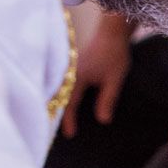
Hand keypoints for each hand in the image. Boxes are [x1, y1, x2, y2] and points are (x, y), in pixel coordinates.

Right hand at [61, 14, 131, 138]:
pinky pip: (58, 83)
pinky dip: (57, 95)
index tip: (70, 135)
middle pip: (56, 97)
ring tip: (52, 121)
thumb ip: (107, 99)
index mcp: (77, 77)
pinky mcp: (67, 66)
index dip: (68, 120)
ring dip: (54, 104)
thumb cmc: (114, 54)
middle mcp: (66, 72)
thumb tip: (103, 121)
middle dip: (54, 114)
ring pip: (55, 90)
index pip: (70, 103)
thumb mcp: (115, 79)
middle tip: (52, 134)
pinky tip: (58, 104)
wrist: (111, 32)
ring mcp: (65, 68)